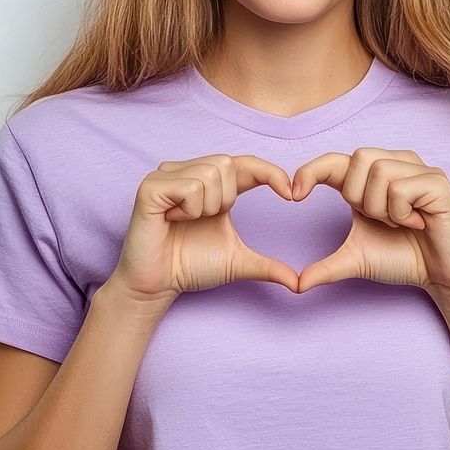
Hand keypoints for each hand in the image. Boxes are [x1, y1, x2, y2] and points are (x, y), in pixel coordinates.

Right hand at [105, 154, 299, 321]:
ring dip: (207, 207)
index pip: (246, 163)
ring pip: (210, 173)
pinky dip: (189, 209)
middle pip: (228, 164)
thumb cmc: (190, 267)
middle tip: (206, 221)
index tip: (292, 194)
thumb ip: (267, 266)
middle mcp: (188, 172)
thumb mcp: (237, 262)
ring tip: (186, 222)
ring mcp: (167, 176)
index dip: (270, 172)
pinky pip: (189, 186)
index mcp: (211, 184)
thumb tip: (298, 284)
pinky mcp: (150, 187)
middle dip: (227, 199)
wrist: (157, 286)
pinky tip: (172, 220)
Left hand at [291, 147, 449, 305]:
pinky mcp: (437, 182)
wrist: (441, 277)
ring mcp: (419, 170)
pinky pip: (401, 188)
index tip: (294, 195)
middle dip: (357, 197)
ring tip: (400, 223)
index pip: (335, 159)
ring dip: (381, 208)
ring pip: (378, 171)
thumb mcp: (356, 260)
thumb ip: (326, 267)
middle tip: (380, 221)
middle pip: (356, 159)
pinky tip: (417, 223)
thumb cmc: (403, 259)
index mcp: (372, 176)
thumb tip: (297, 284)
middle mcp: (396, 164)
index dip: (311, 170)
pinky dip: (401, 213)